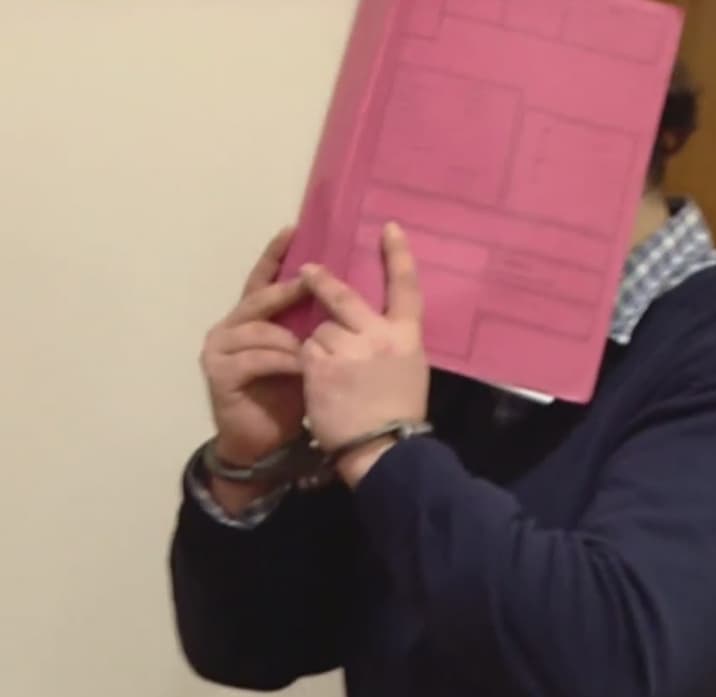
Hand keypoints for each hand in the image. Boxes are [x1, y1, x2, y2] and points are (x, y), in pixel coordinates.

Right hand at [201, 228, 308, 470]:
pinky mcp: (219, 374)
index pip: (261, 280)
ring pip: (258, 330)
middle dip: (285, 289)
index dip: (275, 256)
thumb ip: (308, 326)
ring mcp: (219, 350)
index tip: (293, 229)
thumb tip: (343, 292)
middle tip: (311, 280)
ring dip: (290, 336)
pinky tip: (302, 365)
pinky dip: (281, 360)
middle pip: (258, 299)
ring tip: (315, 343)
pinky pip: (255, 358)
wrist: (265, 442)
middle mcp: (228, 328)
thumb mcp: (303, 354)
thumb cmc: (287, 395)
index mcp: (249, 319)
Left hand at [300, 223, 429, 484]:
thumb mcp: (411, 371)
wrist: (383, 449)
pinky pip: (305, 351)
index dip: (399, 255)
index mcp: (407, 337)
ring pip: (319, 330)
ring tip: (331, 375)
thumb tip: (377, 328)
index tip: (389, 228)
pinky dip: (307, 364)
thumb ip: (393, 343)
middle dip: (321, 282)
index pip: (407, 287)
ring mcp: (347, 349)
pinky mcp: (319, 365)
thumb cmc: (400, 414)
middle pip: (344, 297)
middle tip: (306, 270)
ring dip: (318, 346)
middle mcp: (378, 336)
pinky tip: (318, 384)